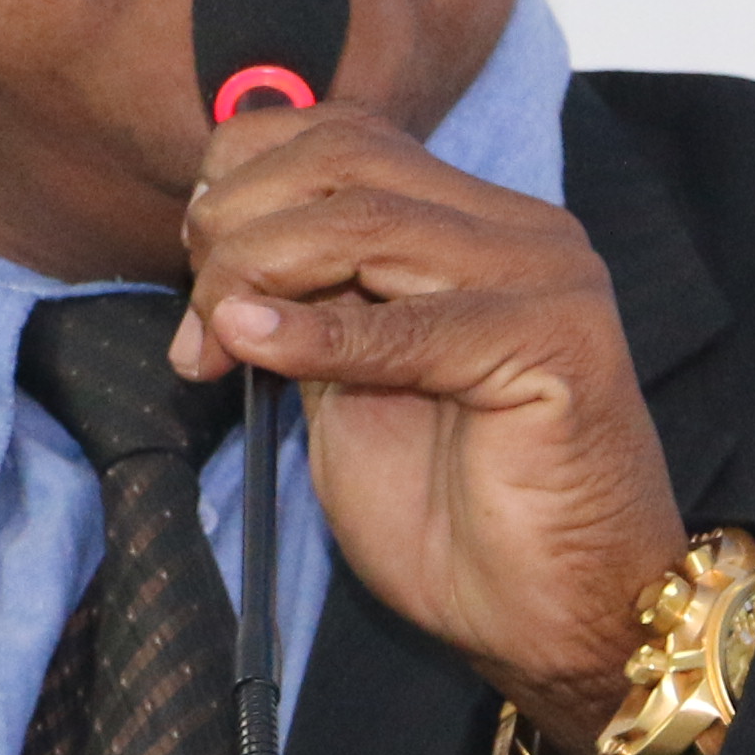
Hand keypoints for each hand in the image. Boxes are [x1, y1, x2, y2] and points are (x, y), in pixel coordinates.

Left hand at [169, 106, 683, 753]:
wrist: (559, 620)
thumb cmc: (458, 520)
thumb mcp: (350, 389)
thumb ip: (305, 311)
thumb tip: (221, 262)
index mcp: (473, 224)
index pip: (341, 134)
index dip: (243, 178)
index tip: (195, 270)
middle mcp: (517, 230)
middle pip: (342, 157)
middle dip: (237, 223)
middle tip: (200, 319)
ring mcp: (545, 279)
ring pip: (363, 218)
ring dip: (258, 273)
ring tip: (219, 348)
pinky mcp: (557, 345)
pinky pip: (408, 326)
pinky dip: (312, 335)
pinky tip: (249, 348)